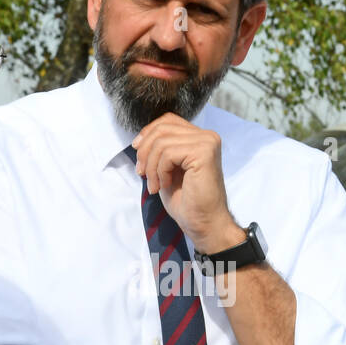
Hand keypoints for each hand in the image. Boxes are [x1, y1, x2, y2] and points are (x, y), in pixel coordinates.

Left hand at [133, 113, 245, 253]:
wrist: (204, 224)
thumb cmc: (187, 202)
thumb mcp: (167, 169)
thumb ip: (160, 150)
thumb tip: (140, 139)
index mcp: (200, 138)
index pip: (168, 120)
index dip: (148, 133)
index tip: (137, 151)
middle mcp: (207, 136)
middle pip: (162, 128)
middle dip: (145, 151)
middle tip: (142, 174)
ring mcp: (207, 143)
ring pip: (162, 141)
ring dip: (151, 166)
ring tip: (155, 185)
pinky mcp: (204, 152)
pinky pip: (168, 153)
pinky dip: (159, 171)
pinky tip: (164, 185)